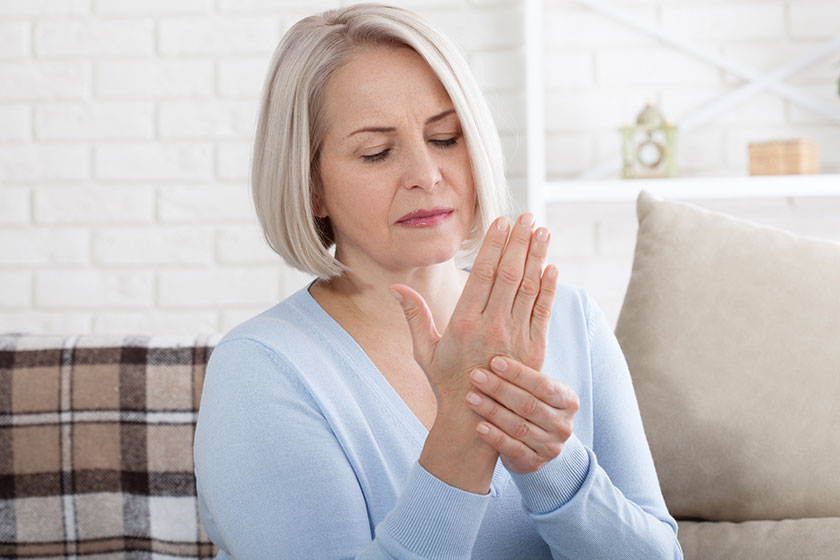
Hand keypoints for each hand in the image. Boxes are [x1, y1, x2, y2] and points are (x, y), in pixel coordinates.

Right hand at [390, 213, 556, 407]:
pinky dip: (548, 288)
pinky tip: (551, 267)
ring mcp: (515, 338)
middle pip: (509, 274)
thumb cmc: (445, 383)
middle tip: (527, 217)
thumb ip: (413, 315)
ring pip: (528, 288)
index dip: (494, 245)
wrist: (473, 422)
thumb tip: (394, 287)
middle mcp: (491, 327)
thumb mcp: (423, 350)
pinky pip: (543, 312)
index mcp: (463, 323)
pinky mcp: (534, 350)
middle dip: (519, 242)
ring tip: (542, 231)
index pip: (482, 273)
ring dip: (537, 257)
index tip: (502, 221)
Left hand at [465, 355, 578, 473]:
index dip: (518, 373)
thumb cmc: (529, 404)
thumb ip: (527, 364)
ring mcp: (550, 446)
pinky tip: (478, 426)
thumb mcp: (535, 387)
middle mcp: (563, 424)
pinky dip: (495, 437)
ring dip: (492, 411)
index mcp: (567, 400)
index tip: (494, 361)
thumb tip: (514, 321)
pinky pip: (513, 449)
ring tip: (470, 397)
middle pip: (529, 405)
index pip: (543, 384)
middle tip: (475, 375)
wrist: (535, 444)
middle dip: (500, 389)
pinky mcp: (534, 463)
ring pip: (519, 427)